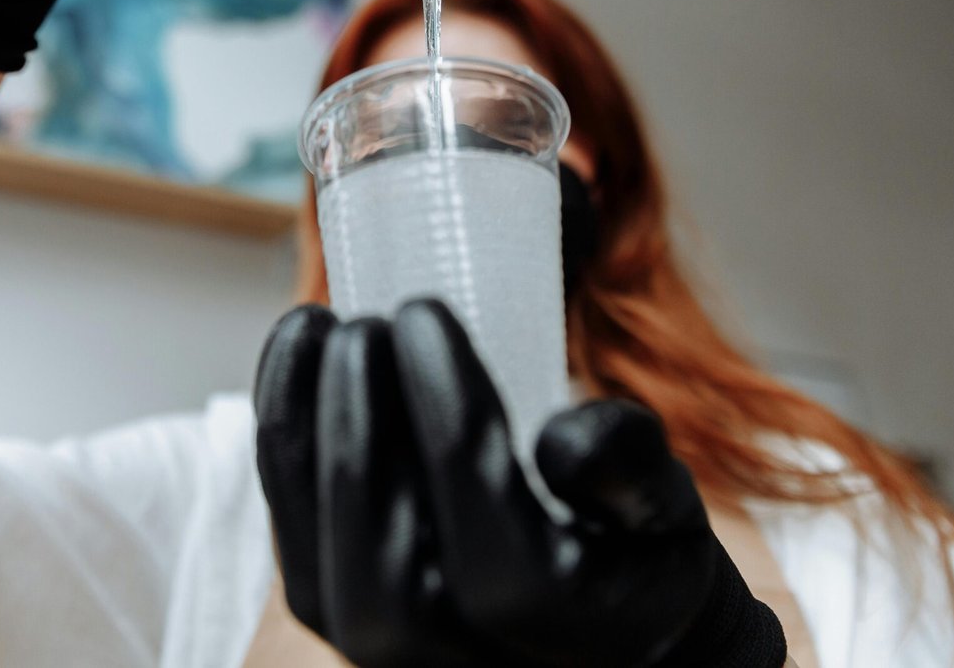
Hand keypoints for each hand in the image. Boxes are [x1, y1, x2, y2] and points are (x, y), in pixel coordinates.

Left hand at [254, 300, 786, 667]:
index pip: (500, 554)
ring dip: (302, 442)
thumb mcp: (671, 504)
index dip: (453, 430)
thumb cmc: (638, 551)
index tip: (425, 317)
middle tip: (361, 325)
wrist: (610, 632)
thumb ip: (633, 466)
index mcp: (579, 639)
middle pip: (388, 586)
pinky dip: (282, 458)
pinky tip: (293, 367)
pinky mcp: (345, 631)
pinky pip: (296, 558)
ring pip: (320, 581)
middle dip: (359, 443)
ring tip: (309, 328)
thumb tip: (562, 441)